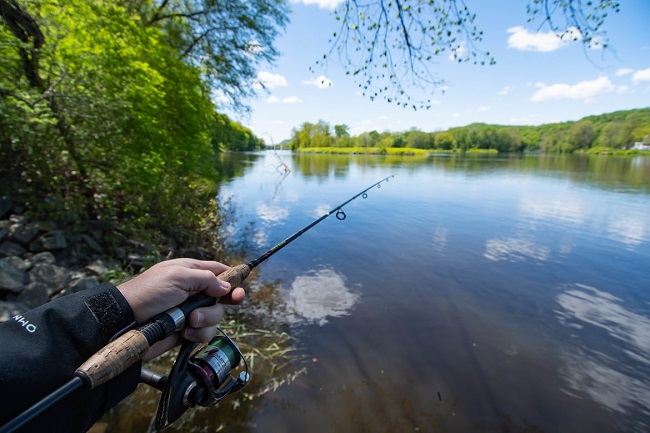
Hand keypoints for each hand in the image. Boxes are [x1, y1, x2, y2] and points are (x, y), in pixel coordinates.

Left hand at [116, 258, 245, 359]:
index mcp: (190, 272)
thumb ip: (206, 279)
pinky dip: (197, 334)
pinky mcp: (186, 331)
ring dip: (206, 320)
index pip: (218, 272)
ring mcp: (189, 312)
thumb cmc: (148, 293)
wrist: (126, 323)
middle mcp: (192, 292)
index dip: (232, 279)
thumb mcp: (178, 277)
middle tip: (232, 301)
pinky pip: (204, 334)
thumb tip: (226, 287)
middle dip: (222, 303)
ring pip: (215, 318)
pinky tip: (184, 332)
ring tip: (189, 321)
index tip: (240, 288)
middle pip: (222, 298)